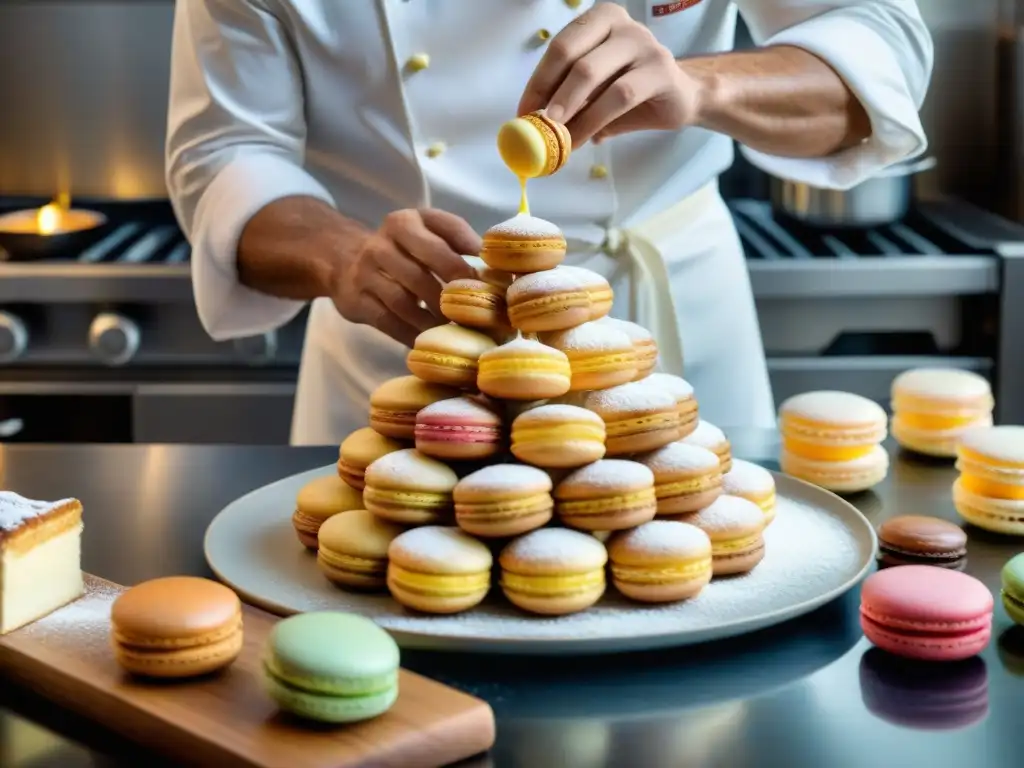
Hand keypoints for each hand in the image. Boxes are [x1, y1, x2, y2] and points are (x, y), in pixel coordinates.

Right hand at [331, 209, 478, 346]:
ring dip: (432, 319)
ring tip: (456, 331)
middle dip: (451, 294)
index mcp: (407, 221)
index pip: (445, 230)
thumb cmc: (403, 251)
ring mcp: (365, 272)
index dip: (469, 256)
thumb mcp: (426, 232)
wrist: (345, 262)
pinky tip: (429, 342)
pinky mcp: (356, 301)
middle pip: (422, 271)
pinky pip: (388, 321)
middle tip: (475, 314)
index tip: (489, 279)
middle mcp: (383, 243)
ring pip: (403, 300)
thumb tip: (499, 266)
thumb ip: (459, 240)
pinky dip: (411, 334)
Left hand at [518, 3, 698, 145]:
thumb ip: (568, 97)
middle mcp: (621, 24)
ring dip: (570, 109)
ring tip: (557, 136)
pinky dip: (594, 120)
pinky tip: (584, 139)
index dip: (538, 80)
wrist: (682, 98)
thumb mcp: (595, 91)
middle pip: (572, 54)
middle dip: (549, 91)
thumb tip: (532, 122)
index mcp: (600, 20)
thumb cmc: (632, 91)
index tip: (524, 111)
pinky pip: (619, 95)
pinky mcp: (660, 70)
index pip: (560, 45)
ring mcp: (643, 44)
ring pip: (593, 73)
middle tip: (536, 123)